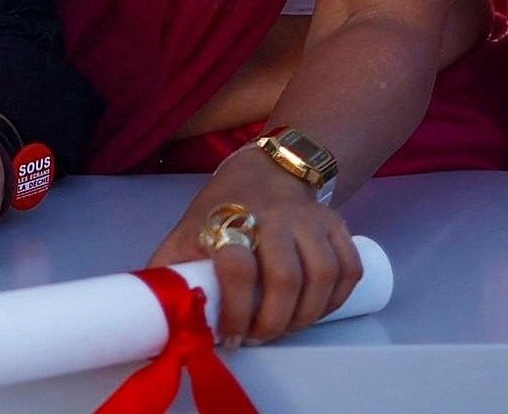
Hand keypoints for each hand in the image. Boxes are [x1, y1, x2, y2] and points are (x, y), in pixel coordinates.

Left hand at [143, 147, 361, 349]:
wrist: (266, 170)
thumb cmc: (222, 209)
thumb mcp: (189, 231)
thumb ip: (174, 268)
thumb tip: (158, 314)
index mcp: (231, 218)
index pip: (237, 268)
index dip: (235, 311)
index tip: (231, 337)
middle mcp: (275, 216)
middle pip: (285, 278)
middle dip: (274, 322)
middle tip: (260, 338)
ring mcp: (310, 219)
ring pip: (323, 276)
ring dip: (307, 315)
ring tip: (285, 328)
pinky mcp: (336, 224)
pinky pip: (349, 268)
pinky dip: (337, 299)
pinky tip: (315, 311)